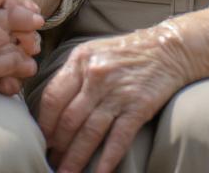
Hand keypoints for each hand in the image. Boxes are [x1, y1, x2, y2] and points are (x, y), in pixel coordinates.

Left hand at [38, 22, 192, 172]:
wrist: (168, 48)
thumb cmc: (126, 52)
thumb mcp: (94, 51)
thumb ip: (74, 74)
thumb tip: (52, 106)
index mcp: (81, 60)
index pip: (53, 96)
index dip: (44, 123)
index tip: (40, 139)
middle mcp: (96, 76)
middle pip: (69, 119)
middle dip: (57, 145)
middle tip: (50, 161)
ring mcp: (117, 92)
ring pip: (89, 133)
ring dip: (75, 158)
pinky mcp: (138, 107)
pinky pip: (118, 139)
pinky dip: (106, 159)